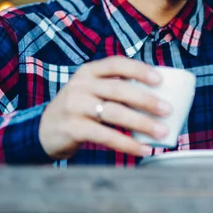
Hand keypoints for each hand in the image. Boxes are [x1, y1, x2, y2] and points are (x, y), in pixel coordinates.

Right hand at [38, 56, 171, 159]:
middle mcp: (80, 85)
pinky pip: (105, 135)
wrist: (44, 131)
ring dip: (142, 123)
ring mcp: (75, 106)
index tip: (160, 79)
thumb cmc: (79, 109)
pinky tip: (143, 149)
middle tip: (168, 110)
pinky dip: (127, 144)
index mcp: (88, 71)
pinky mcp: (73, 128)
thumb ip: (115, 88)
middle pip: (119, 89)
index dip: (139, 69)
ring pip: (114, 112)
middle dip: (146, 100)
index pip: (116, 63)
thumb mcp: (91, 91)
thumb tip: (159, 95)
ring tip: (162, 132)